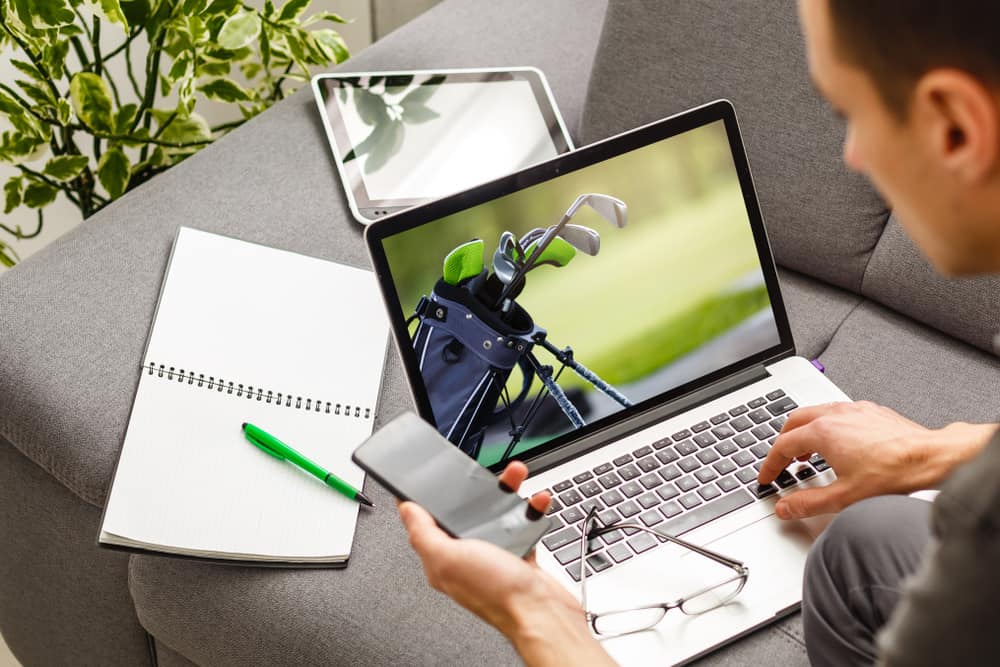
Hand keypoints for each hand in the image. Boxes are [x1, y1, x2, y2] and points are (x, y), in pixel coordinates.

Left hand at [400, 462, 613, 666]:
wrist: (543, 614)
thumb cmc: (497, 593)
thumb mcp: (449, 558)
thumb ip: (423, 533)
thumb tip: (405, 510)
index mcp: (442, 558)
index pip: (424, 522)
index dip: (424, 498)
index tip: (428, 475)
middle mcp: (466, 557)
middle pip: (463, 512)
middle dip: (473, 488)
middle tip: (482, 472)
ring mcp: (493, 556)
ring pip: (494, 514)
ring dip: (506, 492)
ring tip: (515, 477)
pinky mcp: (519, 556)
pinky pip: (521, 524)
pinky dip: (529, 510)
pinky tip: (535, 503)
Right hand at [758, 401, 994, 519]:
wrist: (931, 458)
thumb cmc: (894, 473)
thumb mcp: (844, 497)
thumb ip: (808, 503)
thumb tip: (785, 508)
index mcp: (823, 432)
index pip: (783, 445)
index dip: (770, 464)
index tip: (767, 476)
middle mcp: (835, 415)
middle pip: (793, 422)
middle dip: (782, 442)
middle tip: (780, 462)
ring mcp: (853, 410)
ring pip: (815, 413)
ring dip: (803, 432)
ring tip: (805, 454)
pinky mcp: (870, 411)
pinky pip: (836, 412)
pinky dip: (825, 426)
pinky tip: (836, 444)